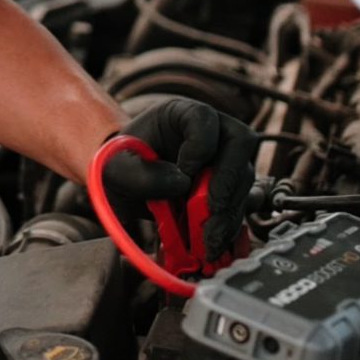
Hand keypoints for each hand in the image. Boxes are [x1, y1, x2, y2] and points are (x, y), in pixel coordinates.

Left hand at [99, 97, 257, 259]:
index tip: (184, 175)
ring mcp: (225, 160)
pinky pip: (241, 205)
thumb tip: (182, 184)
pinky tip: (215, 245)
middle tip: (211, 215)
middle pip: (238, 145)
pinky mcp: (229, 189)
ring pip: (244, 179)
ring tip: (207, 241)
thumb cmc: (122, 166)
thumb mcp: (116, 167)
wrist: (126, 185)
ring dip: (228, 213)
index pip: (204, 117)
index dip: (199, 147)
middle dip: (226, 184)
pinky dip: (230, 228)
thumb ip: (139, 173)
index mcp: (182, 114)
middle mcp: (212, 132)